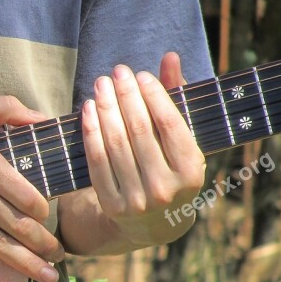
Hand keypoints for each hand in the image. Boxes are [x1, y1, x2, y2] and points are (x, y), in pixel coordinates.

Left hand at [80, 53, 205, 246]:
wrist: (155, 225)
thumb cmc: (172, 169)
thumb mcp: (183, 140)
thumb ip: (177, 98)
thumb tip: (169, 57)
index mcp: (192, 171)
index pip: (169, 124)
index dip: (152, 95)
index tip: (139, 74)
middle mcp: (166, 188)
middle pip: (139, 131)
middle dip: (125, 96)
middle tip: (116, 72)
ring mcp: (138, 200)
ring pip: (116, 145)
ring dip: (105, 109)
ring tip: (100, 85)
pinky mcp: (112, 206)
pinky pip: (97, 162)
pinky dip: (91, 133)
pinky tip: (88, 110)